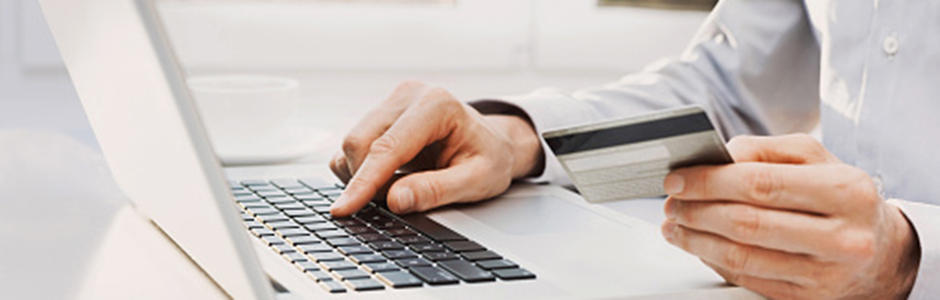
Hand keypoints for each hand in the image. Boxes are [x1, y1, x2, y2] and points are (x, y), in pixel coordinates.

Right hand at [328, 81, 542, 216]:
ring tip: (404, 186)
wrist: (493, 142)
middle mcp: (410, 95)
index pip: (388, 147)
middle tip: (396, 202)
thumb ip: (437, 191)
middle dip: (366, 181)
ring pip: (352, 144)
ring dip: (364, 176)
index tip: (344, 209)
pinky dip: (362, 169)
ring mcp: (392, 101)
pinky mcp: (381, 113)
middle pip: (359, 141)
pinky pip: (354, 146)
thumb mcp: (477, 181)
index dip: (364, 182)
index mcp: (437, 105)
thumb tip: (395, 200)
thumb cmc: (489, 158)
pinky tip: (391, 177)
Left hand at [661, 134, 920, 298]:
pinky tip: (699, 245)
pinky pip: (747, 279)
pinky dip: (714, 260)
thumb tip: (719, 155)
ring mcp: (826, 273)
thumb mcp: (817, 160)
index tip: (678, 179)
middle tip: (671, 202)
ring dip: (696, 240)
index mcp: (845, 191)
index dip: (709, 182)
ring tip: (675, 224)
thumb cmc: (842, 199)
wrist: (882, 252)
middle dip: (696, 211)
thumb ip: (766, 149)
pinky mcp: (808, 298)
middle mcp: (841, 236)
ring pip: (742, 256)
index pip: (760, 184)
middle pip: (747, 223)